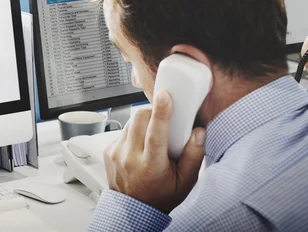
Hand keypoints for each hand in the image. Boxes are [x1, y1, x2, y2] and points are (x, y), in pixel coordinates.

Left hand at [103, 91, 205, 213]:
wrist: (134, 210)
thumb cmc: (160, 196)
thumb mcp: (185, 182)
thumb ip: (194, 156)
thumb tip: (198, 132)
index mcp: (151, 165)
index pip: (155, 133)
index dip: (161, 112)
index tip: (165, 96)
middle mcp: (130, 158)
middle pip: (139, 119)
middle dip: (152, 111)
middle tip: (161, 117)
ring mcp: (116, 153)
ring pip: (130, 122)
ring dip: (142, 122)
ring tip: (151, 136)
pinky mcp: (109, 151)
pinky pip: (122, 131)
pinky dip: (133, 132)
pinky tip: (140, 145)